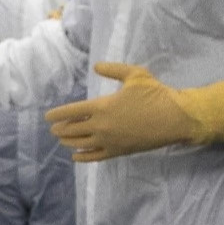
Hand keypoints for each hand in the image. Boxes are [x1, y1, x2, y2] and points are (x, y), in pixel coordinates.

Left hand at [45, 62, 223, 162]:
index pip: (70, 112)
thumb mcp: (135, 74)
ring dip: (68, 142)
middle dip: (60, 129)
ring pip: (80, 144)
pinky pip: (95, 157)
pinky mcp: (119, 151)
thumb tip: (96, 66)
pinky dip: (82, 157)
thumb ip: (113, 70)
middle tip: (54, 128)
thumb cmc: (155, 94)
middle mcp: (101, 126)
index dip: (56, 115)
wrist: (175, 118)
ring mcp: (109, 141)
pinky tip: (75, 155)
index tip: (48, 117)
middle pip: (72, 130)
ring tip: (62, 139)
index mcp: (102, 106)